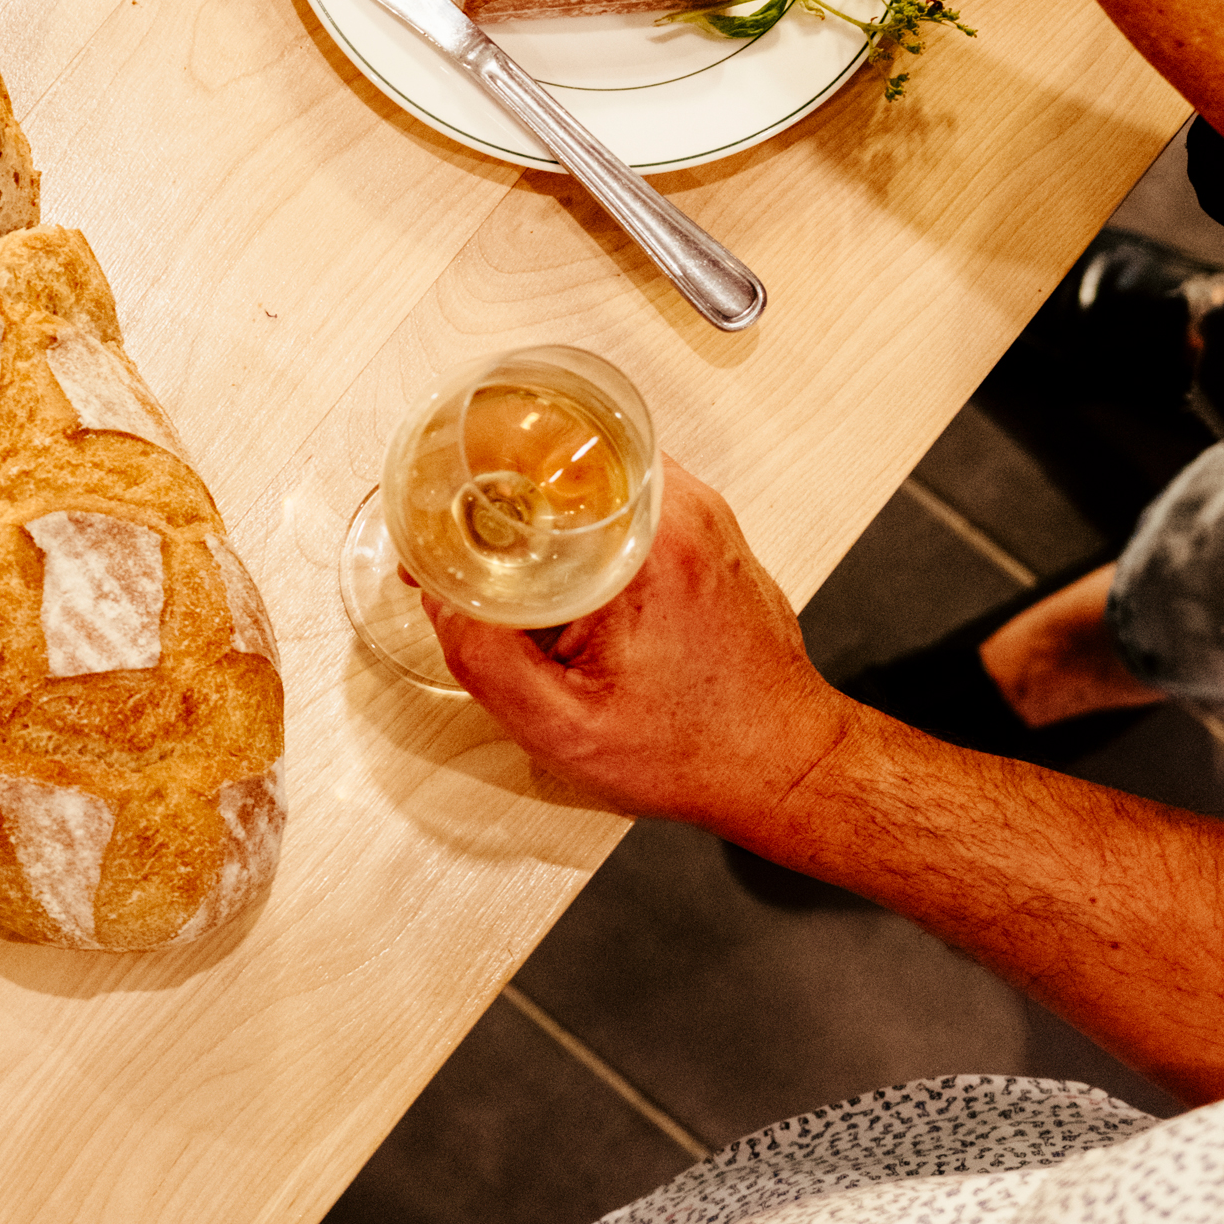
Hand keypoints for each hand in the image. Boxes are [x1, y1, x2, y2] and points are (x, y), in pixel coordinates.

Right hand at [433, 466, 857, 844]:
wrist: (786, 764)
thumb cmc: (698, 752)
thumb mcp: (566, 730)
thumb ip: (487, 663)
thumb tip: (441, 602)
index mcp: (649, 547)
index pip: (536, 467)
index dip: (471, 488)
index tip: (438, 521)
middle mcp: (684, 514)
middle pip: (562, 459)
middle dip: (499, 490)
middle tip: (460, 539)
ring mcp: (702, 517)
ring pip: (594, 475)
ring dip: (543, 505)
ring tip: (504, 559)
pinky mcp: (708, 532)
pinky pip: (626, 498)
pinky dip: (583, 521)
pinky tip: (560, 570)